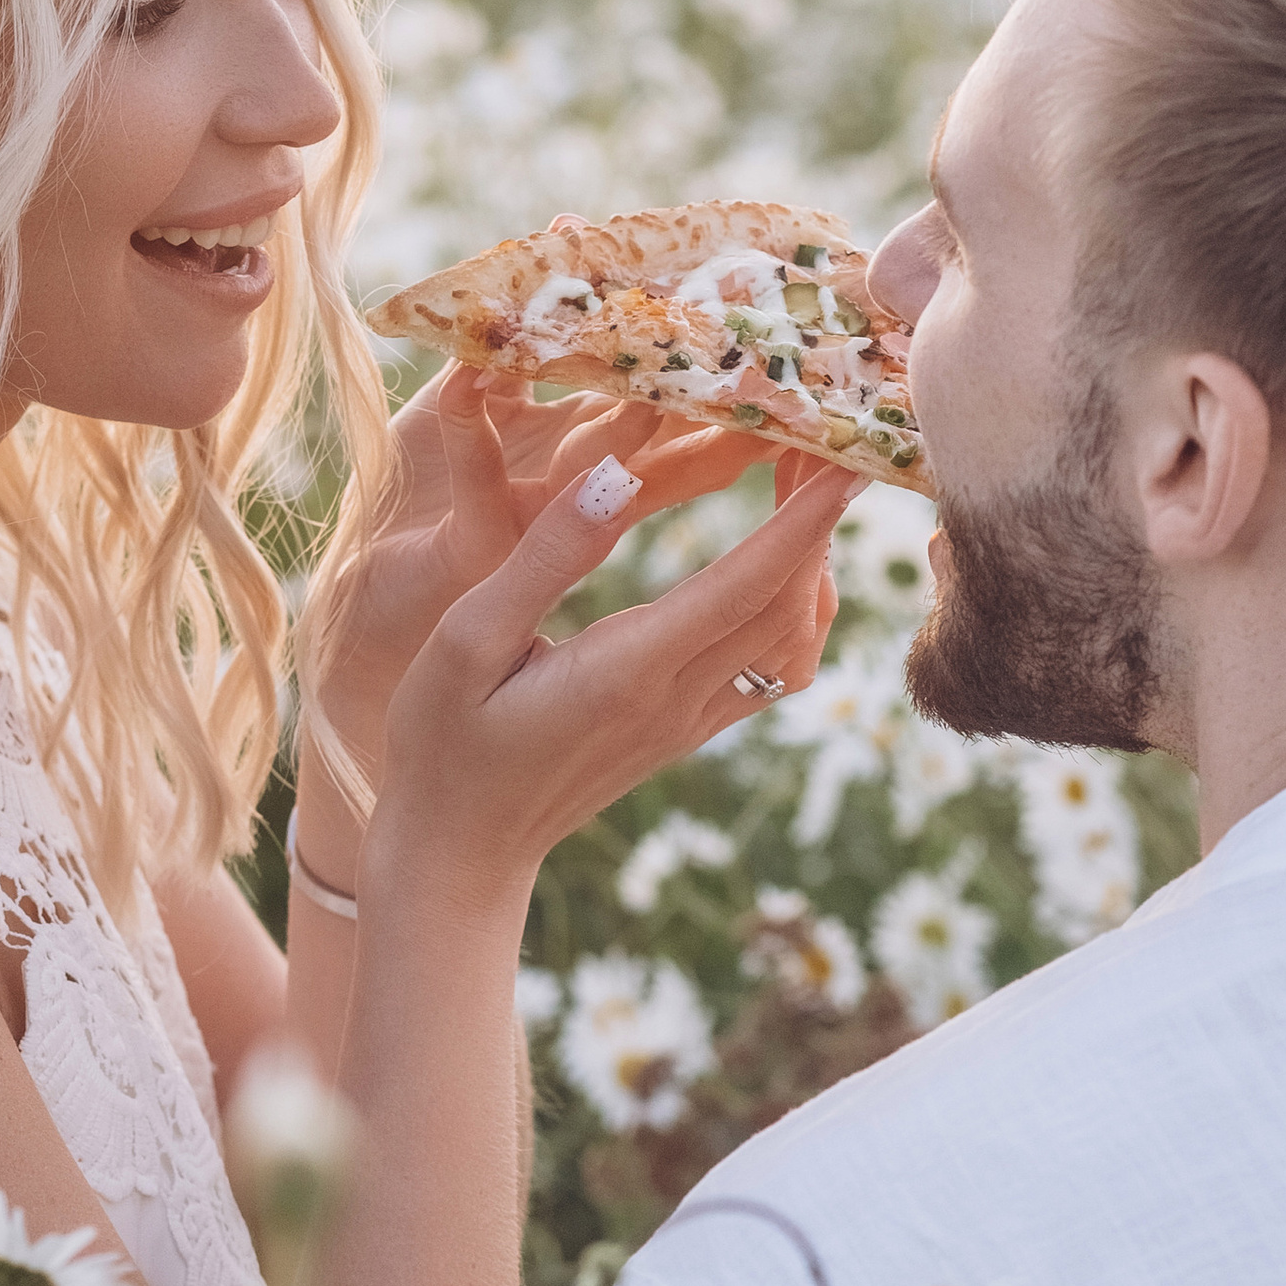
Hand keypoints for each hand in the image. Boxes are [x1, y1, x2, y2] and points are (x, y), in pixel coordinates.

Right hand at [364, 448, 852, 913]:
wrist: (458, 851)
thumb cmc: (441, 741)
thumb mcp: (464, 639)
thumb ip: (544, 558)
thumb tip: (614, 476)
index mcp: (628, 671)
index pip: (748, 583)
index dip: (806, 514)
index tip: (844, 451)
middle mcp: (675, 700)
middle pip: (789, 603)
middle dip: (818, 516)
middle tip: (815, 434)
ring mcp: (687, 723)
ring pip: (794, 641)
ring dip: (814, 562)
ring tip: (801, 485)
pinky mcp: (683, 734)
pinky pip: (773, 671)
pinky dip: (798, 611)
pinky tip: (781, 567)